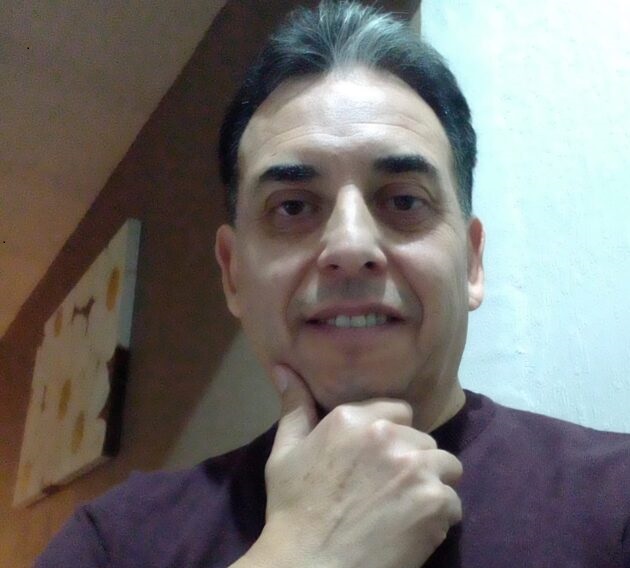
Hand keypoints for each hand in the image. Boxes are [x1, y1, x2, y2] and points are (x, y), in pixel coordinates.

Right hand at [248, 365, 462, 567]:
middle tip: (390, 488)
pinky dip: (439, 517)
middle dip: (412, 460)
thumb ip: (294, 407)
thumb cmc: (293, 509)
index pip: (399, 411)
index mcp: (354, 419)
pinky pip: (453, 502)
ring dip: (431, 484)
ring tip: (407, 508)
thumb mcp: (284, 453)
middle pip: (423, 440)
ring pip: (445, 466)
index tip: (380, 459)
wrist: (310, 566)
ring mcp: (415, 468)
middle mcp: (388, 436)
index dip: (393, 435)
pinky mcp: (435, 502)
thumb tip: (284, 368)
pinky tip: (414, 530)